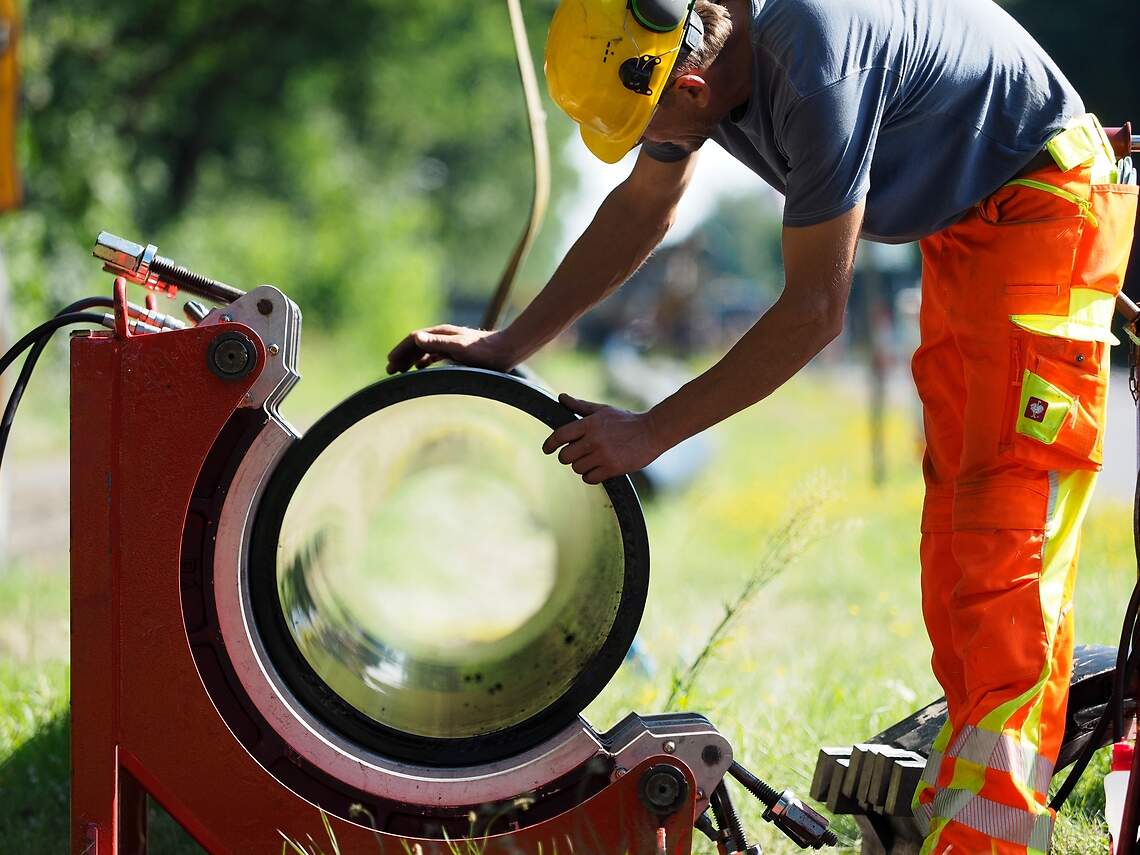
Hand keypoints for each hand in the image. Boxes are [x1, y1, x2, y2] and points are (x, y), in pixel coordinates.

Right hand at [386, 325, 516, 373]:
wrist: (505, 351)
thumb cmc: (484, 351)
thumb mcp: (459, 347)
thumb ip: (437, 343)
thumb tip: (415, 337)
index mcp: (441, 333)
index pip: (413, 340)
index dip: (400, 351)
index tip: (390, 364)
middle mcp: (443, 336)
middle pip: (416, 345)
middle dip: (401, 357)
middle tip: (389, 371)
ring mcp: (449, 344)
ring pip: (424, 351)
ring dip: (410, 360)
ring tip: (399, 372)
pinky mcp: (456, 353)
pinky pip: (434, 356)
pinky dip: (423, 362)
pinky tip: (419, 370)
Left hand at [542, 394, 665, 483]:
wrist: (652, 432)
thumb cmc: (625, 421)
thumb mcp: (602, 410)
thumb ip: (580, 406)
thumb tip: (561, 397)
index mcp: (589, 423)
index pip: (560, 435)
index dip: (550, 444)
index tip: (547, 449)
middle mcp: (594, 439)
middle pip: (565, 457)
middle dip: (568, 457)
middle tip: (577, 454)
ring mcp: (603, 454)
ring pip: (577, 468)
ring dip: (582, 466)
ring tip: (594, 459)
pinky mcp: (612, 468)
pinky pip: (590, 478)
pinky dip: (592, 476)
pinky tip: (600, 469)